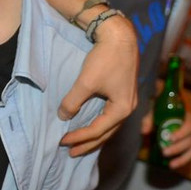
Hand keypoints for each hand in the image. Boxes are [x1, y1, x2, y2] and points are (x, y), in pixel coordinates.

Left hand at [59, 10, 138, 155]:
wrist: (120, 36)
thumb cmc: (105, 59)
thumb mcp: (85, 82)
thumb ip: (73, 101)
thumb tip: (62, 116)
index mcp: (122, 109)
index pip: (97, 130)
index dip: (79, 137)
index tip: (62, 141)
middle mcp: (128, 109)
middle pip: (106, 133)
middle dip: (88, 143)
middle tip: (70, 153)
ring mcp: (128, 101)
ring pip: (109, 126)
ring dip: (94, 136)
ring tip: (80, 144)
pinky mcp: (124, 93)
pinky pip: (110, 116)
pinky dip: (100, 124)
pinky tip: (91, 125)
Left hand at [141, 110, 190, 168]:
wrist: (163, 119)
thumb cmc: (160, 115)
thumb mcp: (153, 114)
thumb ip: (148, 121)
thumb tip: (144, 131)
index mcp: (187, 118)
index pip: (189, 124)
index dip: (182, 132)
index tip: (171, 138)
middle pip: (190, 139)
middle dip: (178, 147)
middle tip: (164, 152)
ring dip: (181, 157)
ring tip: (170, 164)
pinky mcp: (190, 148)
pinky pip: (189, 156)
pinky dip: (182, 161)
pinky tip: (172, 166)